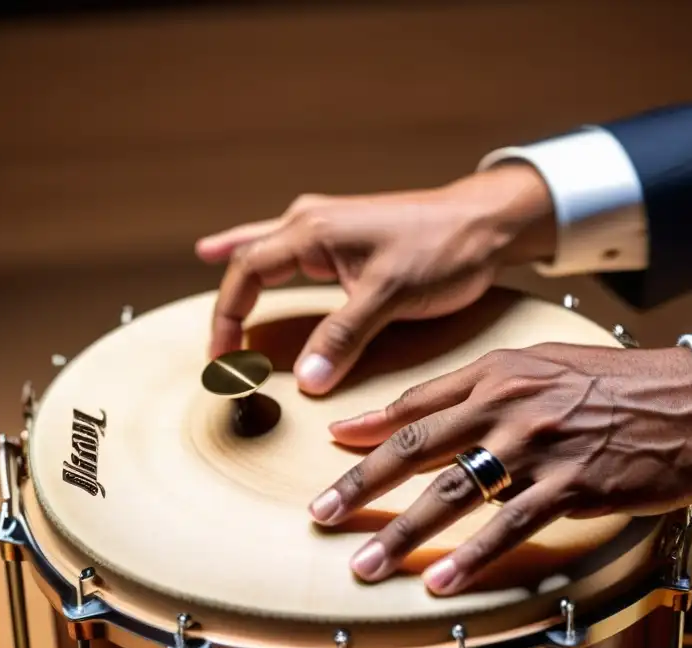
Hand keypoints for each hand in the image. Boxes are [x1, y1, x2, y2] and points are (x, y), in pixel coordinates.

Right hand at [195, 164, 555, 394]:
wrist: (486, 223)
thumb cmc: (443, 249)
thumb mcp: (390, 295)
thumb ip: (344, 337)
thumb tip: (306, 382)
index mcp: (312, 231)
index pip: (248, 274)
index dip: (228, 318)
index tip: (224, 360)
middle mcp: (313, 222)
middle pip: (251, 260)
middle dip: (230, 302)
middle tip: (218, 347)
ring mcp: (331, 225)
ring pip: (268, 245)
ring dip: (239, 263)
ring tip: (205, 260)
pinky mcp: (351, 236)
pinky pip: (293, 246)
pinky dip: (267, 252)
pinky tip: (252, 245)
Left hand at [311, 343, 691, 594]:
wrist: (691, 400)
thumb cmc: (620, 384)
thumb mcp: (549, 365)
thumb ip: (492, 386)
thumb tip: (441, 410)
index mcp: (501, 372)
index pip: (420, 402)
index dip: (371, 428)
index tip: (334, 448)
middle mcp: (509, 406)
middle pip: (418, 449)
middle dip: (361, 485)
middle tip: (319, 514)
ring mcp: (538, 447)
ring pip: (452, 493)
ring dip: (400, 532)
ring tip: (364, 563)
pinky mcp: (570, 486)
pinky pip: (508, 527)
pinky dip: (470, 557)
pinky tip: (441, 582)